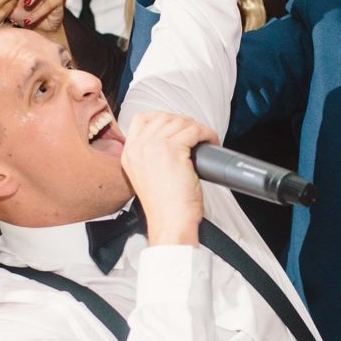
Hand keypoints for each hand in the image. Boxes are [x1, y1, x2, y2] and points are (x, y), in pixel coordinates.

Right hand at [121, 113, 219, 246]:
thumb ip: (151, 157)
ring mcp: (153, 146)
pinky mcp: (172, 149)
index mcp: (129, 154)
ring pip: (180, 122)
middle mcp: (138, 147)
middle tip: (196, 135)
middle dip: (183, 123)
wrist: (171, 222)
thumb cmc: (166, 207)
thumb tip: (173, 140)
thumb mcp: (148, 177)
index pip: (141, 120)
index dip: (163, 119)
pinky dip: (207, 133)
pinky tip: (210, 141)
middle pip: (163, 117)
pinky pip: (194, 130)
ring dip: (197, 128)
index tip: (177, 128)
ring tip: (205, 139)